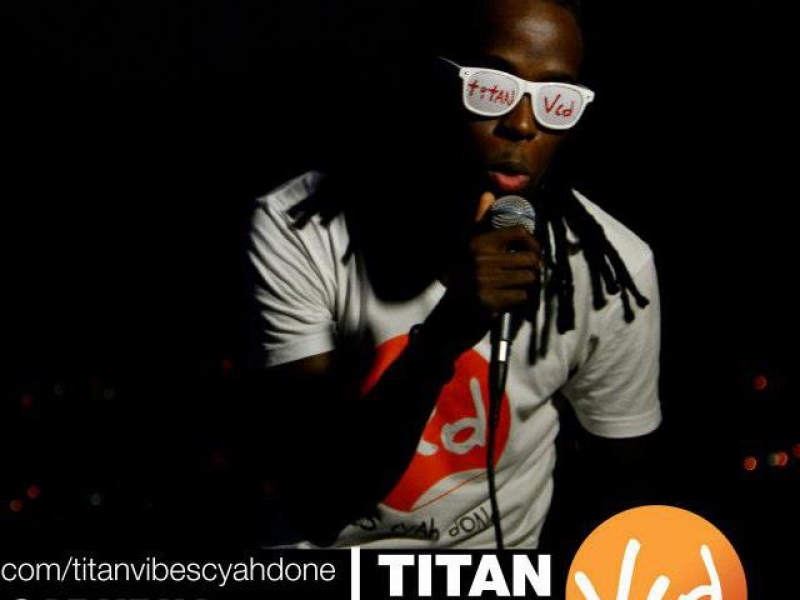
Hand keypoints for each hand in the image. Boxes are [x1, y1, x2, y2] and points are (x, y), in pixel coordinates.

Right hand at [426, 192, 543, 354]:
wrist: (448, 318)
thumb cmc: (463, 282)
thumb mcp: (467, 249)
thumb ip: (477, 221)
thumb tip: (487, 194)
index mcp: (477, 243)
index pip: (519, 232)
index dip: (533, 242)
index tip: (534, 253)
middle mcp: (479, 259)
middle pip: (530, 258)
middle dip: (532, 269)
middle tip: (524, 276)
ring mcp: (483, 281)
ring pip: (529, 278)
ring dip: (526, 286)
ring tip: (514, 288)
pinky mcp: (488, 302)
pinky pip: (522, 296)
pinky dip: (518, 301)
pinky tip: (506, 302)